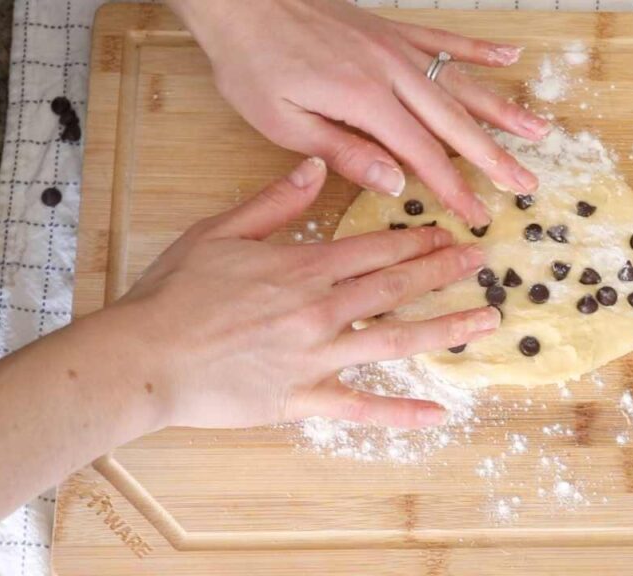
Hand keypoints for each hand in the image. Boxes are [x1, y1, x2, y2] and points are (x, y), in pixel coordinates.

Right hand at [117, 158, 499, 428]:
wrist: (146, 356)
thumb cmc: (175, 293)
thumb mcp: (219, 231)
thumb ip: (274, 201)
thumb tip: (315, 166)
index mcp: (302, 268)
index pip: (375, 249)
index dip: (417, 241)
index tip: (449, 235)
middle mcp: (320, 309)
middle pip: (395, 287)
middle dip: (444, 273)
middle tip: (482, 264)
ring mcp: (316, 357)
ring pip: (394, 340)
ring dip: (444, 329)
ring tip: (486, 322)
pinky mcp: (303, 399)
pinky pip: (361, 408)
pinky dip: (400, 413)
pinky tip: (438, 413)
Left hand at [167, 0, 549, 226]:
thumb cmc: (252, 61)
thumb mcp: (283, 120)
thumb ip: (343, 151)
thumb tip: (394, 183)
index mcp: (365, 100)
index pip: (422, 155)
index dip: (453, 189)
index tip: (478, 215)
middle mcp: (391, 72)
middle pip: (455, 123)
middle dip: (494, 157)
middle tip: (527, 184)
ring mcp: (395, 47)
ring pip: (461, 83)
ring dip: (502, 109)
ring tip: (538, 132)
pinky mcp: (391, 29)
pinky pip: (445, 39)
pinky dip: (479, 49)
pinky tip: (510, 55)